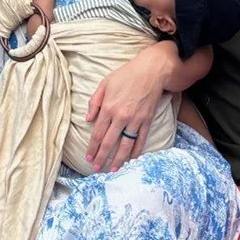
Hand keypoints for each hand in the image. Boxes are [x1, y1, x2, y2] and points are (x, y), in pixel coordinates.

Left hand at [85, 45, 168, 171]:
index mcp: (108, 108)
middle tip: (96, 168)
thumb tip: (87, 119)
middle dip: (101, 157)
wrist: (151, 70)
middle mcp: (121, 116)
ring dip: (118, 159)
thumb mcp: (105, 83)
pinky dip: (136, 151)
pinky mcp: (147, 120)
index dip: (92, 148)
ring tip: (112, 170)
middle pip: (109, 142)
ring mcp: (135, 120)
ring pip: (125, 145)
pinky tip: (131, 159)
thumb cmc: (126, 74)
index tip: (88, 157)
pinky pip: (140, 139)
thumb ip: (94, 102)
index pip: (97, 133)